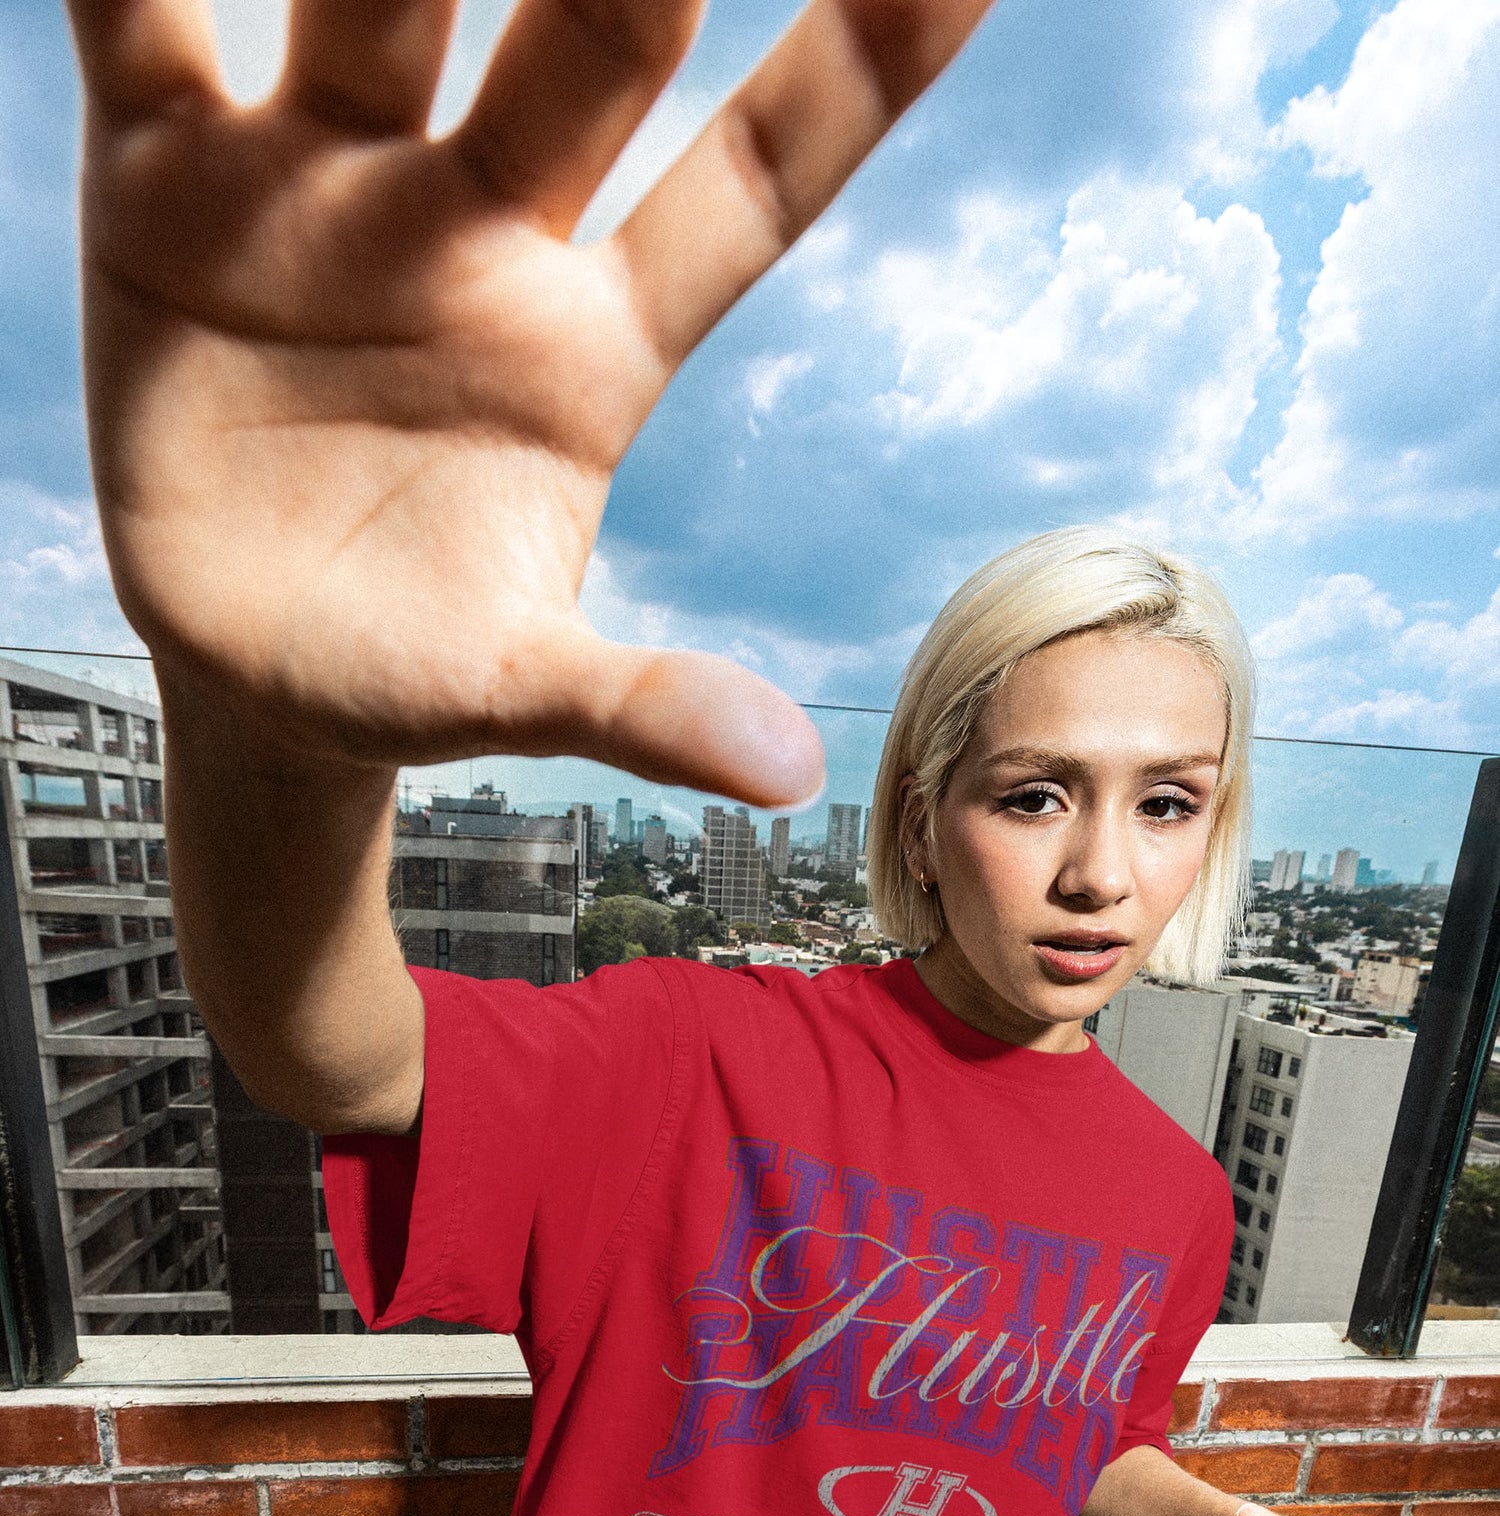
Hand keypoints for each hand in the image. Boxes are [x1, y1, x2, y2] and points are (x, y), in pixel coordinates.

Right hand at [67, 0, 992, 799]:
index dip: (854, 73)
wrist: (246, 665)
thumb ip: (635, 708)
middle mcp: (477, 226)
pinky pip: (147, 26)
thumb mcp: (514, 689)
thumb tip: (784, 775)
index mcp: (589, 344)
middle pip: (580, 47)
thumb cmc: (406, 668)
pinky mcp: (169, 176)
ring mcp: (327, 183)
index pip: (750, 187)